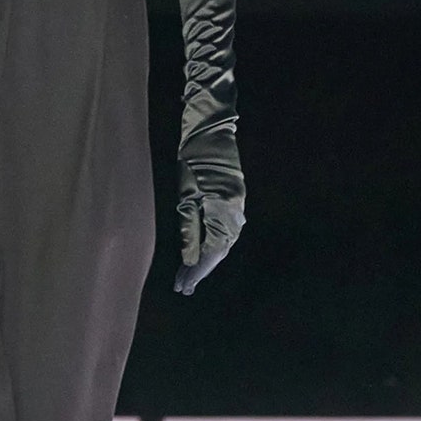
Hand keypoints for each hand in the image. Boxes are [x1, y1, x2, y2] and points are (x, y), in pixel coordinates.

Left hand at [175, 157, 244, 294]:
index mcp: (224, 211)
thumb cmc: (192, 159)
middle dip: (200, 269)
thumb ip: (189, 229)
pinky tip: (200, 255)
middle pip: (219, 250)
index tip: (183, 285)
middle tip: (182, 288)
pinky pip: (225, 232)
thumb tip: (188, 260)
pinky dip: (212, 245)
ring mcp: (238, 207)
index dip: (197, 271)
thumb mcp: (186, 195)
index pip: (212, 251)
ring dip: (206, 260)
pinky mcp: (235, 202)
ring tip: (188, 277)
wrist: (210, 132)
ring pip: (223, 243)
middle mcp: (236, 213)